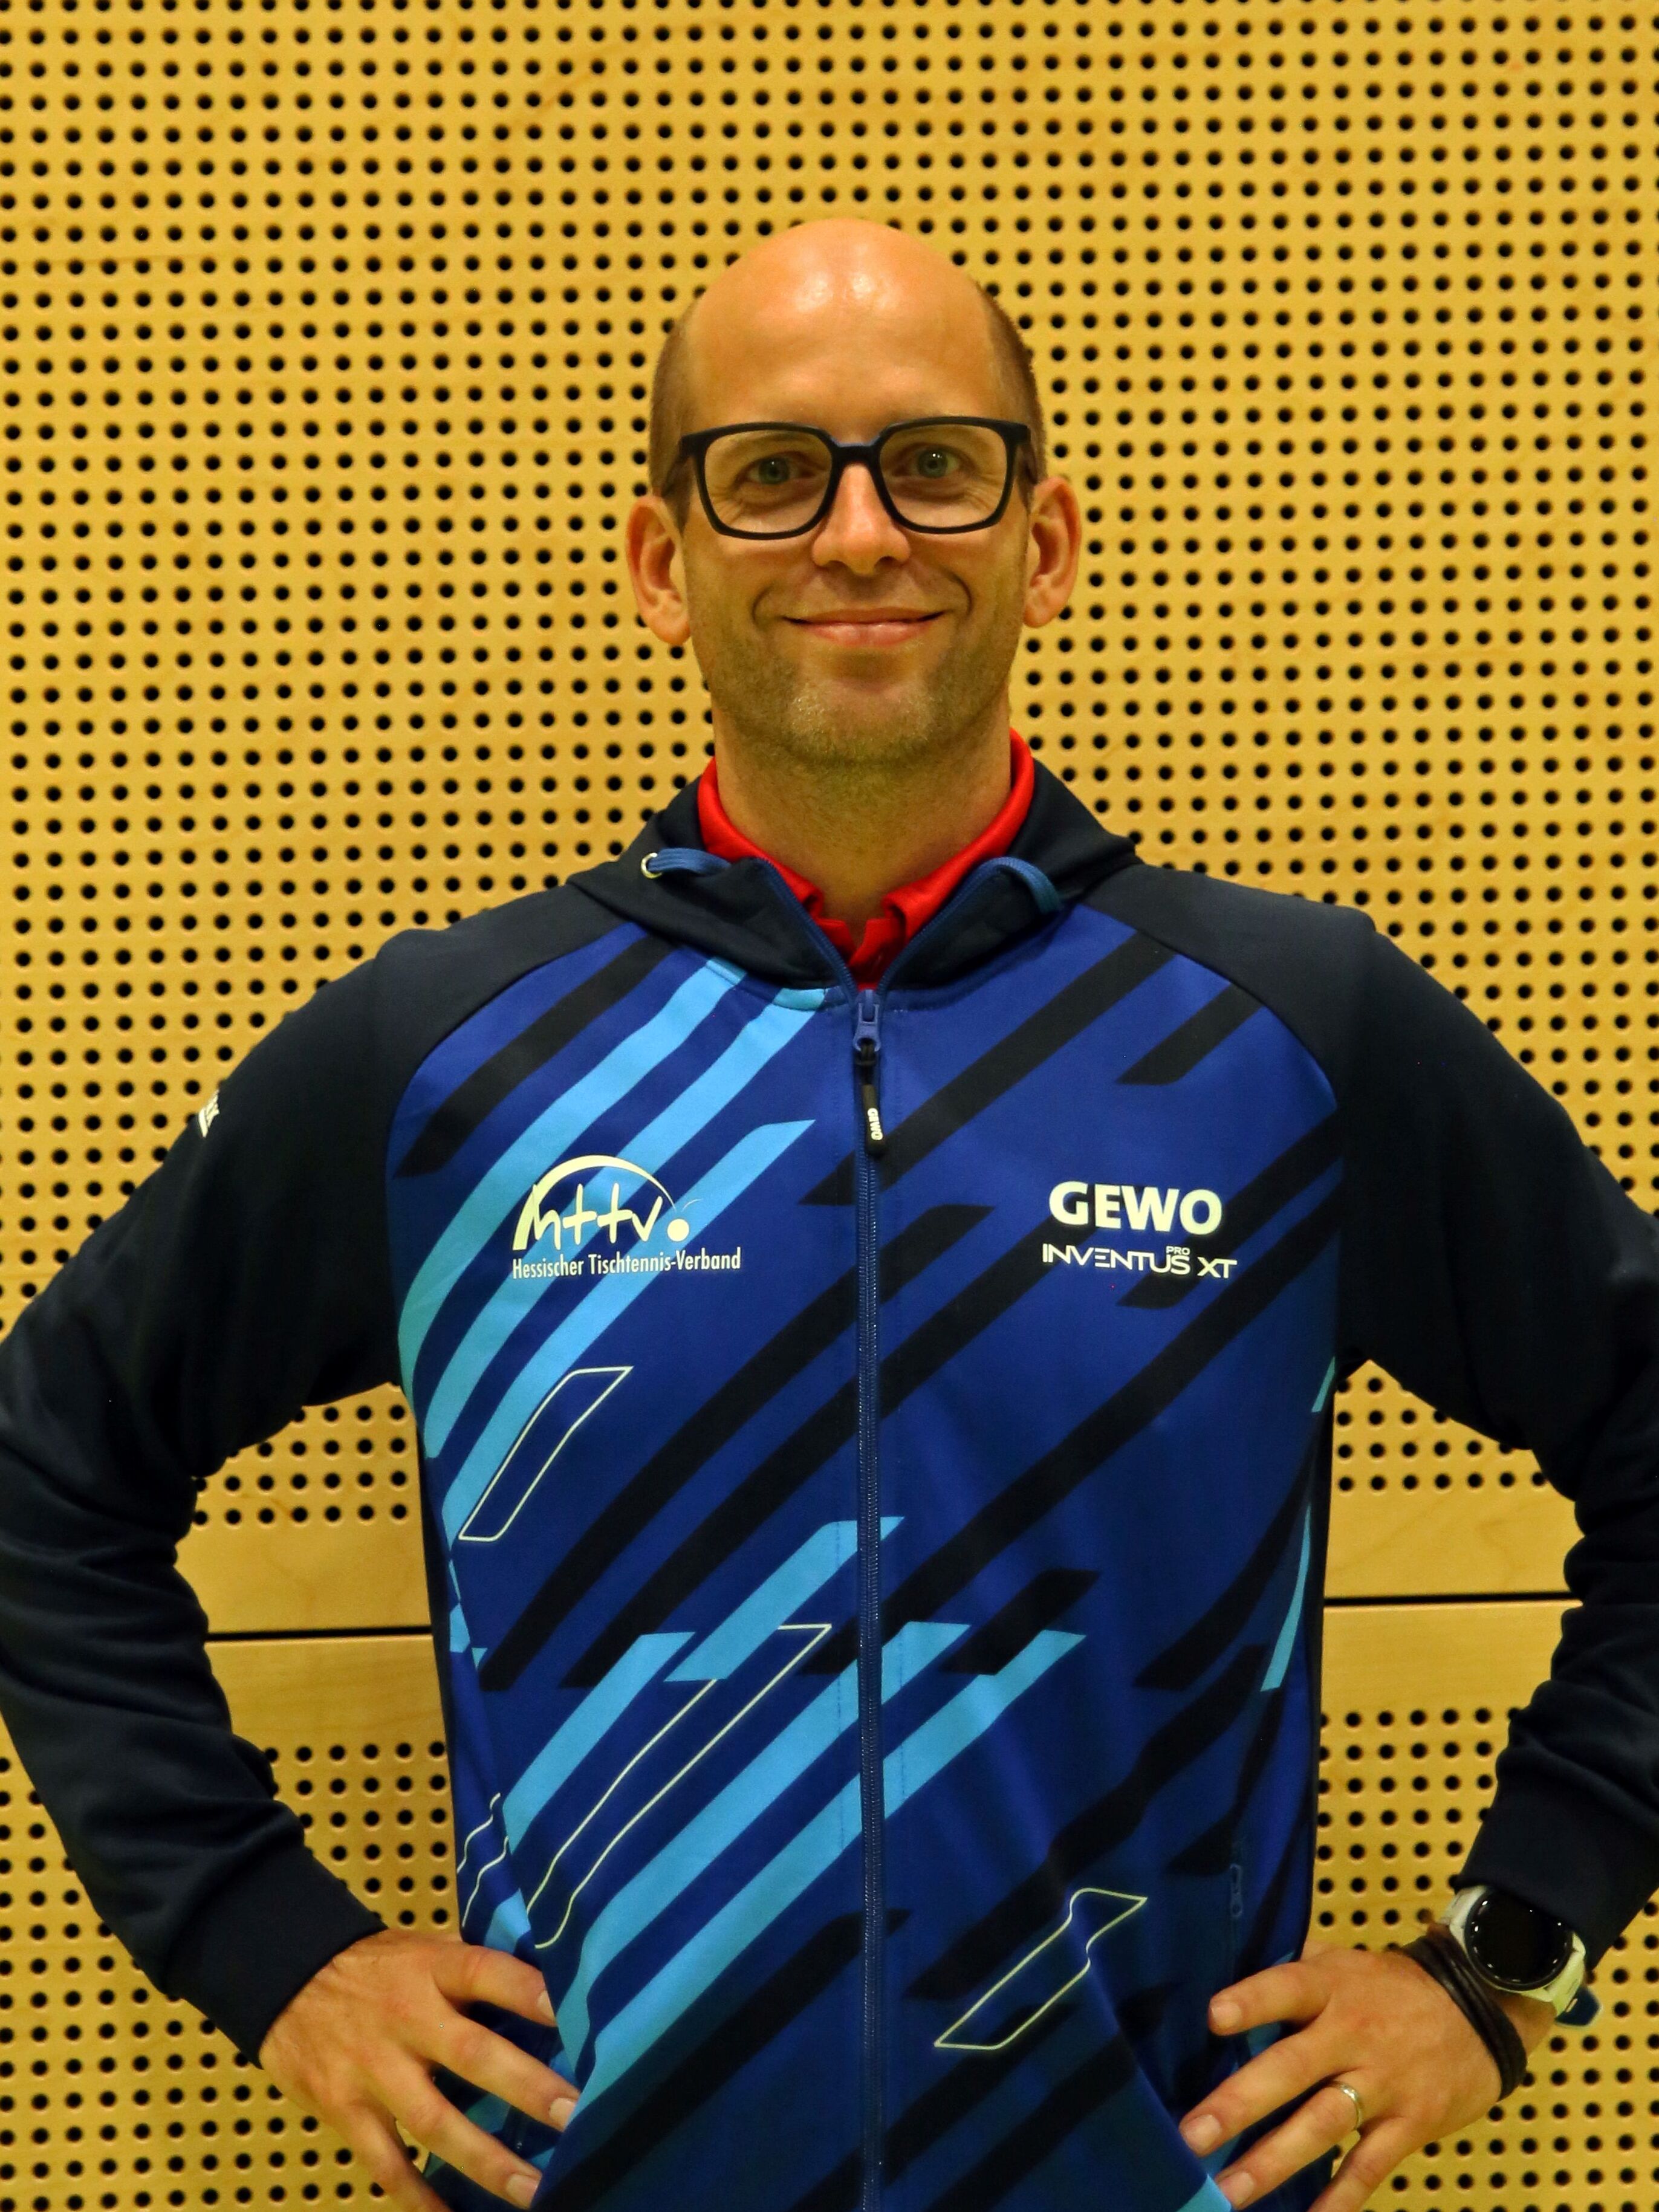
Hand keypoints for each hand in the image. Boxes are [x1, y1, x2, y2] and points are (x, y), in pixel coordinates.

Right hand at [259, 1928, 578, 2210]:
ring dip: (486, 2160)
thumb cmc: (376, 1966)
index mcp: (433, 1969)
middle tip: (576, 2116)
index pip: (489, 1973)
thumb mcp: (424, 1948)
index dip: (531, 1993)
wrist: (284, 1978)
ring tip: (533, 2189)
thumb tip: (551, 1981)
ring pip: (435, 2121)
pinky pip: (386, 2162)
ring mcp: (373, 2068)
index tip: (577, 2016)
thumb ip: (475, 1968)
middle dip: (527, 2087)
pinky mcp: (344, 2109)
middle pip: (473, 2054)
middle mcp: (407, 2019)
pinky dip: (418, 2195)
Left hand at [1176, 1939, 1554, 2209]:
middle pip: (1292, 2067)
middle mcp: (1353, 2034)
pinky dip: (1340, 2197)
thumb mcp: (1342, 1962)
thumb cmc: (1388, 1987)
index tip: (1214, 2018)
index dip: (1253, 2001)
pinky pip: (1370, 2166)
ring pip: (1321, 2125)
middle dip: (1240, 2103)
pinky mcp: (1411, 2123)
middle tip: (1191, 2135)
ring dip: (1272, 2161)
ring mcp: (1383, 2082)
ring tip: (1227, 2192)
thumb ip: (1292, 1968)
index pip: (1286, 1988)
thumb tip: (1224, 1962)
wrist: (1480, 2009)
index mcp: (1331, 1987)